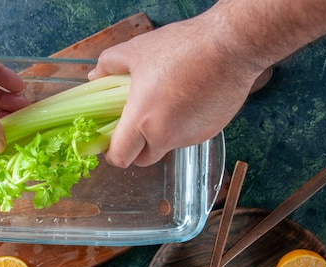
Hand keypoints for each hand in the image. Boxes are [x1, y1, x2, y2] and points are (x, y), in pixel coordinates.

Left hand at [89, 10, 262, 167]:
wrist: (230, 47)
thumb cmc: (182, 48)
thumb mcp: (136, 51)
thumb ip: (108, 65)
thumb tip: (95, 77)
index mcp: (142, 120)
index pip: (120, 157)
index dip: (112, 152)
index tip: (111, 140)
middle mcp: (165, 136)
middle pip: (142, 159)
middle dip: (135, 148)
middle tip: (136, 123)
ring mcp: (189, 138)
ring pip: (166, 147)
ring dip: (160, 135)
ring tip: (165, 102)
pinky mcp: (208, 134)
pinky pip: (187, 138)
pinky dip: (182, 127)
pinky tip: (187, 101)